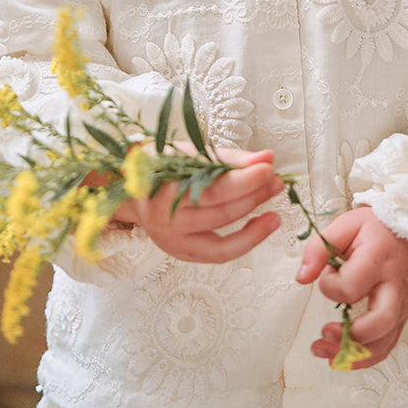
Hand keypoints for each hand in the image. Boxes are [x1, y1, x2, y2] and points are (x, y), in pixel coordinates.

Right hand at [114, 148, 282, 262]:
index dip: (244, 180)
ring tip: (273, 196)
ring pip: (224, 231)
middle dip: (254, 193)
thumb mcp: (190, 154)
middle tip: (276, 179)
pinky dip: (247, 240)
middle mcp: (167, 217)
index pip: (213, 187)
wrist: (131, 191)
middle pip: (221, 210)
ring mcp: (174, 240)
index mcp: (164, 186)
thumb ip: (229, 158)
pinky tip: (263, 224)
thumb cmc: (162, 168)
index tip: (268, 167)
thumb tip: (266, 157)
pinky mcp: (183, 253)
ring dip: (255, 213)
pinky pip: (221, 253)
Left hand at [296, 206, 407, 368]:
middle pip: (381, 322)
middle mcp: (395, 286)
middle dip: (351, 336)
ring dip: (355, 354)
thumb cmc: (377, 227)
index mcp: (378, 260)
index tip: (326, 276)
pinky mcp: (404, 315)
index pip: (353, 285)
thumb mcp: (345, 225)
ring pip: (386, 341)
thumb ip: (320, 248)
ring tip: (325, 353)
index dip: (331, 286)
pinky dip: (367, 357)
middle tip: (324, 332)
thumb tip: (302, 277)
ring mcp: (403, 304)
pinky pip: (389, 343)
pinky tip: (344, 357)